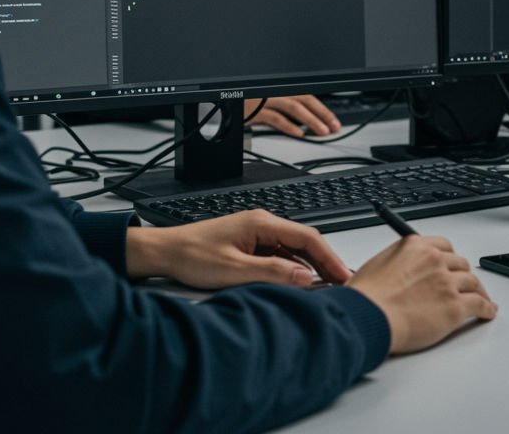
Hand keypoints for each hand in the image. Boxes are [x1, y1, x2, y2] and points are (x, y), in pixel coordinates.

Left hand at [126, 209, 351, 289]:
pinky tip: (298, 281)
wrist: (165, 252)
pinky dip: (294, 266)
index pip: (308, 238)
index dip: (329, 259)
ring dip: (311, 265)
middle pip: (305, 241)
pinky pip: (281, 252)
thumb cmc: (192, 256)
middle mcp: (263, 222)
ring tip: (326, 285)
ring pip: (294, 247)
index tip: (343, 276)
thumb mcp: (234, 270)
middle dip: (325, 262)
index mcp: (262, 223)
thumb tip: (304, 277)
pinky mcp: (250, 242)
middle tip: (342, 283)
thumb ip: (271, 272)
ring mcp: (257, 232)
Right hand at [245, 95, 340, 136]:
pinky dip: (289, 126)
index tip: (333, 122)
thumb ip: (285, 110)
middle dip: (323, 114)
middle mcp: (275, 91)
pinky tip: (299, 133)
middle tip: (334, 127)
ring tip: (322, 131)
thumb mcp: (269, 102)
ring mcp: (265, 99)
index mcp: (281, 88)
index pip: (308, 97)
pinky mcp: (255, 110)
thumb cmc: (246, 101)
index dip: (323, 110)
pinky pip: (275, 118)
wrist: (223, 98)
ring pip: (293, 107)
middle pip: (305, 100)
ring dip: (310, 120)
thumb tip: (306, 123)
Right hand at [348, 236, 496, 353]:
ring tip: (482, 299)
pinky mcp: (455, 306)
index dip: (450, 258)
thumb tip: (399, 273)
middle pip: (460, 264)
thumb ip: (396, 264)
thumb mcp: (376, 266)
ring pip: (473, 283)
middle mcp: (434, 260)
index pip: (443, 246)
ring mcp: (447, 282)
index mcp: (415, 247)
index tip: (452, 265)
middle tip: (465, 285)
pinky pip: (479, 304)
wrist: (367, 316)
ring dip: (479, 292)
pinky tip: (488, 312)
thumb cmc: (364, 298)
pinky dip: (486, 309)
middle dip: (463, 275)